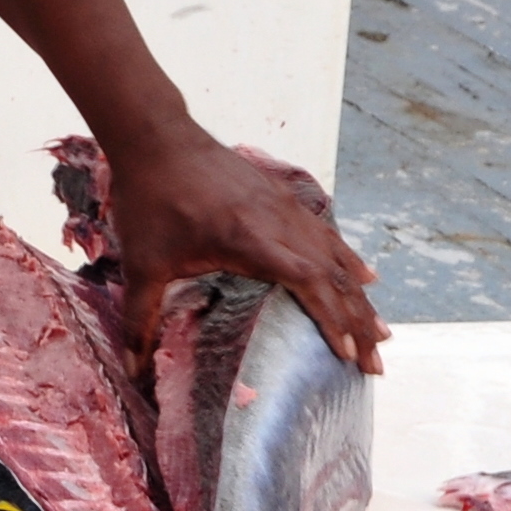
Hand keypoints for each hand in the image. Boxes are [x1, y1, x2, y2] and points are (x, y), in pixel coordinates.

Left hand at [104, 129, 389, 374]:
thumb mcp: (142, 264)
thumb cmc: (149, 201)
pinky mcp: (281, 198)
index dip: (330, 318)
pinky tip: (365, 278)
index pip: (306, 281)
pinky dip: (347, 260)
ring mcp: (284, 207)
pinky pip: (325, 235)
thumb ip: (140, 320)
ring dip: (359, 297)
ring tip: (380, 332)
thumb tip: (130, 373)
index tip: (345, 354)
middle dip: (357, 321)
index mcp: (249, 239)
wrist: (156, 137)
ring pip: (334, 256)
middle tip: (376, 362)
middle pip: (332, 276)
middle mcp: (277, 222)